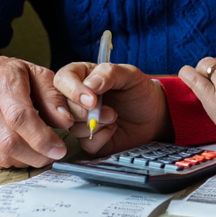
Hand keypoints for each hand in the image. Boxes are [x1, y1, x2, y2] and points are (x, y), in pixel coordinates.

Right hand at [0, 55, 73, 168]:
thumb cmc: (6, 77)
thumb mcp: (35, 74)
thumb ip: (53, 97)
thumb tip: (66, 122)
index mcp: (2, 85)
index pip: (20, 117)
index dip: (42, 138)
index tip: (59, 149)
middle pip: (9, 142)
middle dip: (37, 155)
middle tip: (54, 155)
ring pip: (1, 156)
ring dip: (26, 160)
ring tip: (39, 152)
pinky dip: (11, 161)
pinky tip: (20, 151)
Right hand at [54, 62, 170, 155]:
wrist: (153, 115)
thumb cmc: (139, 91)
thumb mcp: (130, 74)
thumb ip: (109, 73)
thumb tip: (90, 83)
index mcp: (81, 76)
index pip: (62, 80)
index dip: (73, 91)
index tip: (92, 100)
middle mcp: (75, 98)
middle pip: (62, 107)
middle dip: (87, 112)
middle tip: (110, 111)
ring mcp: (79, 120)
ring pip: (72, 127)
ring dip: (97, 124)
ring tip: (114, 117)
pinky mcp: (87, 139)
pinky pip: (85, 143)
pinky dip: (102, 138)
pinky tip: (113, 129)